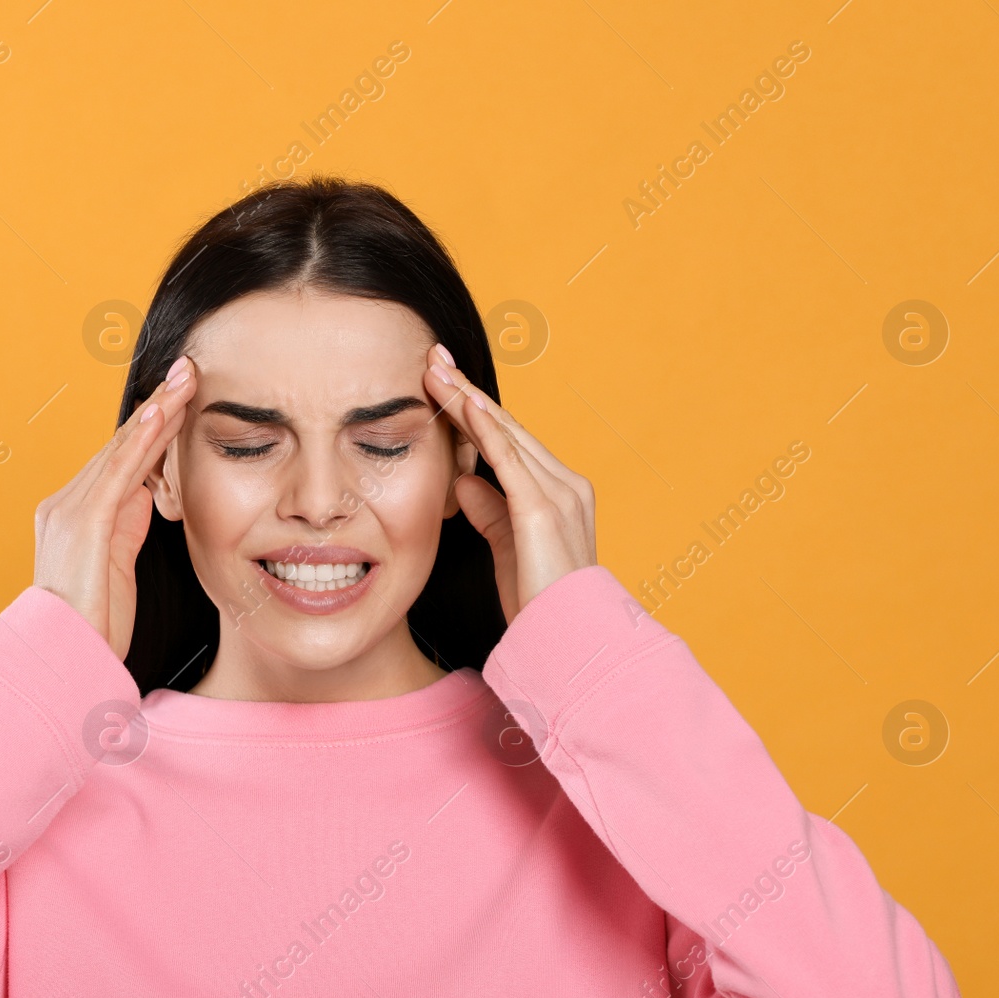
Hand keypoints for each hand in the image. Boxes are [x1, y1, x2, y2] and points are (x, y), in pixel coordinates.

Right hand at [33, 356, 196, 658]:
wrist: (63, 659)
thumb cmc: (93, 623)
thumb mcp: (117, 565)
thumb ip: (127, 526)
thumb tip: (149, 493)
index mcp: (75, 513)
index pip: (121, 458)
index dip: (154, 425)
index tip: (182, 396)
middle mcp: (65, 502)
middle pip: (121, 444)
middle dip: (158, 405)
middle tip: (189, 369)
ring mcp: (70, 510)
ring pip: (122, 449)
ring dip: (158, 410)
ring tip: (186, 380)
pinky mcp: (83, 523)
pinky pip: (118, 472)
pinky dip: (142, 440)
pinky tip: (163, 413)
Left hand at [422, 343, 596, 622]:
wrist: (566, 638)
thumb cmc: (538, 600)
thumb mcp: (507, 547)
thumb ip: (490, 511)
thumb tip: (463, 480)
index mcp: (559, 491)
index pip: (509, 440)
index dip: (473, 411)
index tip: (442, 383)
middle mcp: (565, 483)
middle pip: (507, 426)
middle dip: (465, 392)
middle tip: (432, 358)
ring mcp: (559, 492)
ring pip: (506, 433)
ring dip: (466, 399)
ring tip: (434, 370)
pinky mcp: (543, 507)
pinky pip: (510, 458)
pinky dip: (487, 428)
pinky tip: (464, 403)